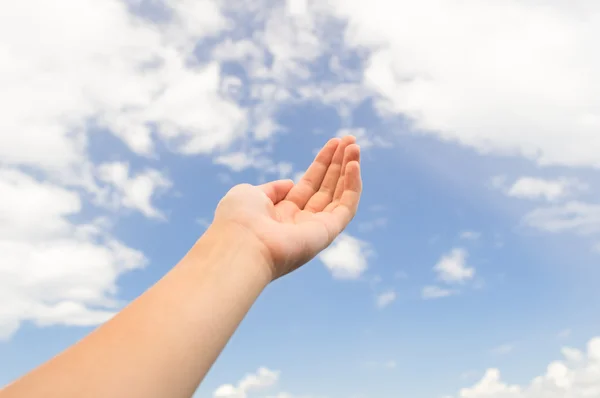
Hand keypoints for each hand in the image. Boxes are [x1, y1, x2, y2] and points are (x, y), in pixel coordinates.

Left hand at [212, 136, 361, 279]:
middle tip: (351, 139)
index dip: (322, 164)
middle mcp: (300, 223)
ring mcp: (315, 229)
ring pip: (339, 196)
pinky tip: (353, 165)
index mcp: (281, 215)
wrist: (240, 245)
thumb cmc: (238, 220)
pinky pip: (346, 207)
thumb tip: (291, 184)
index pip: (308, 185)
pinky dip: (352, 186)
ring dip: (349, 170)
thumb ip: (272, 189)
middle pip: (326, 188)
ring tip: (355, 146)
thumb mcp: (250, 194)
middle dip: (338, 163)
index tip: (334, 143)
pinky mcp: (327, 233)